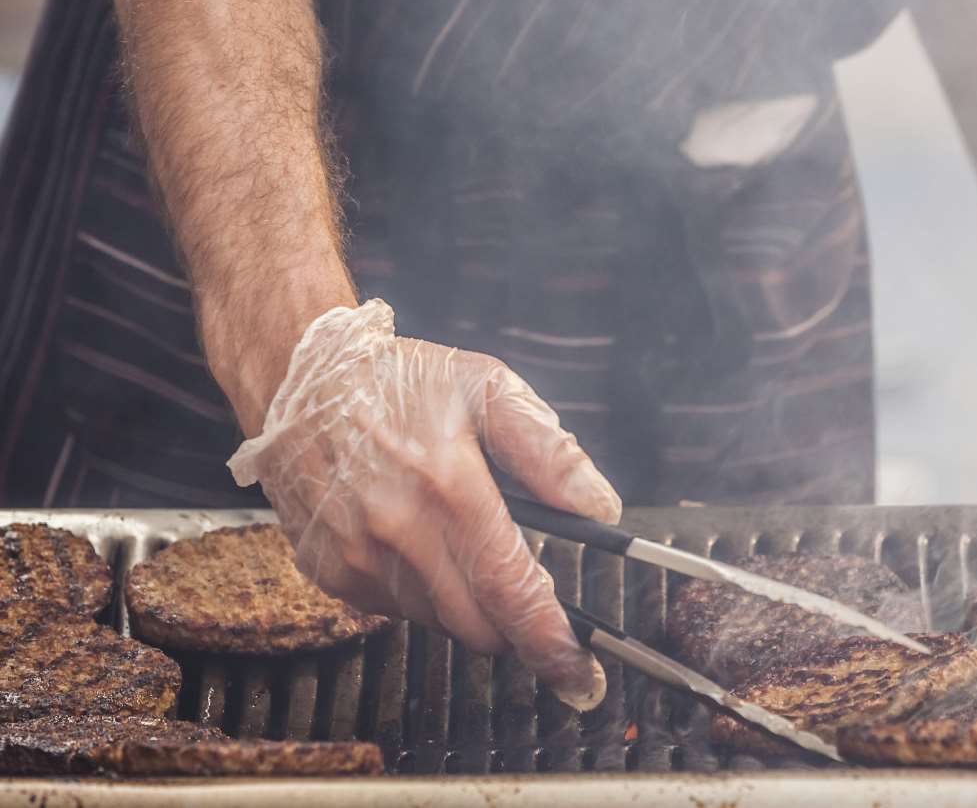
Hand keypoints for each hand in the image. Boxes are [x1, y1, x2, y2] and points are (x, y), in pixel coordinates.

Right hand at [226, 299, 620, 709]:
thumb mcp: (488, 389)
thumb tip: (601, 507)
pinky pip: (396, 607)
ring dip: (467, 602)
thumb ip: (550, 454)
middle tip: (532, 598)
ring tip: (460, 537)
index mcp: (449, 488)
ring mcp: (358, 559)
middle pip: (478, 626)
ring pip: (438, 621)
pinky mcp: (331, 571)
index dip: (551, 643)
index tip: (580, 675)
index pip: (512, 592)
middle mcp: (399, 534)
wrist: (299, 376)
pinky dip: (421, 589)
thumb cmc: (399, 380)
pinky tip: (416, 538)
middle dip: (515, 626)